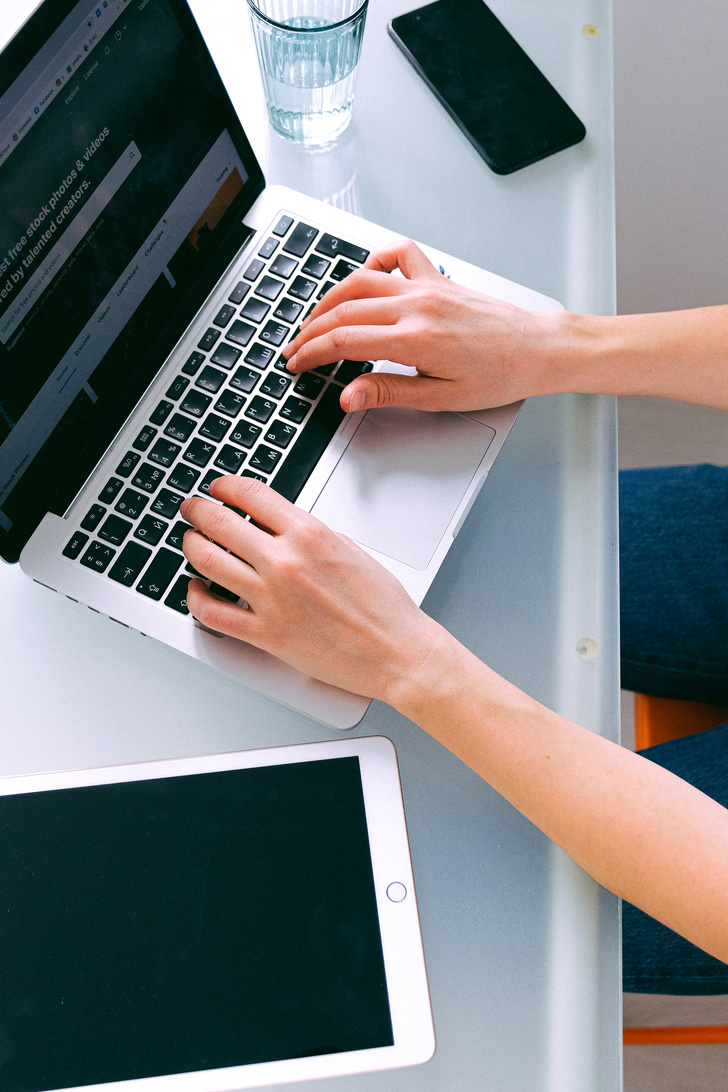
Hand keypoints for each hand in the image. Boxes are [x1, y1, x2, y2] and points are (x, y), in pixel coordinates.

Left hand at [180, 475, 447, 702]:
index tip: (217, 487)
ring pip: (206, 562)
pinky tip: (196, 589)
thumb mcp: (348, 548)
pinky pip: (212, 612)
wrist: (396, 651)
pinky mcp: (265, 634)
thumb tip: (277, 526)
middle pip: (219, 522)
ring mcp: (271, 599)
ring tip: (190, 542)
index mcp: (309, 534)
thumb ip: (308, 534)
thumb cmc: (382, 606)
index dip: (225, 485)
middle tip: (191, 509)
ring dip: (190, 546)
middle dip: (198, 510)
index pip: (251, 494)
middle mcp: (285, 562)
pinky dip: (195, 597)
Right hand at [284, 240, 567, 412]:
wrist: (538, 349)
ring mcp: (427, 286)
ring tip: (314, 320)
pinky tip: (364, 276)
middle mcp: (417, 305)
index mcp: (415, 339)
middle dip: (311, 332)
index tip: (297, 365)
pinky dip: (375, 262)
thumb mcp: (440, 398)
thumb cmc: (499, 376)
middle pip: (343, 311)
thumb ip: (388, 393)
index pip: (343, 341)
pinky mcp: (438, 278)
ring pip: (361, 281)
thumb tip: (348, 397)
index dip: (311, 354)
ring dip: (330, 299)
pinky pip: (398, 256)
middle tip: (295, 350)